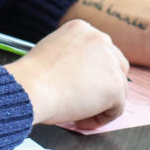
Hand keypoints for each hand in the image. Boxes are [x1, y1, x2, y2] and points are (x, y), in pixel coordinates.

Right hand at [4, 19, 128, 129]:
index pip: (99, 50)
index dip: (91, 72)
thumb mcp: (51, 50)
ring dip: (102, 103)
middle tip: (84, 101)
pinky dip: (101, 118)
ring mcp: (110, 62)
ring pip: (118, 87)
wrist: (30, 87)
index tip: (77, 86)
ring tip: (79, 114)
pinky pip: (116, 108)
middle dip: (103, 85)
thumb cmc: (32, 77)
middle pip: (116, 65)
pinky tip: (81, 121)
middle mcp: (99, 38)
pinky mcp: (115, 86)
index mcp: (82, 28)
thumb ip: (71, 55)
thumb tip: (80, 74)